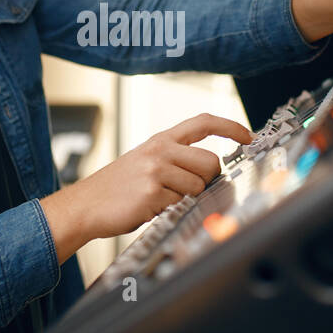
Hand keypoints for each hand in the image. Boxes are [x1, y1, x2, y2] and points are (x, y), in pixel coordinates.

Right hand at [39, 113, 251, 261]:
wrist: (85, 205)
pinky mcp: (152, 193)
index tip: (248, 135)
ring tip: (161, 198)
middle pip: (210, 161)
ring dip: (186, 198)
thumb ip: (175, 158)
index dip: (230, 127)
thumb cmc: (117, 187)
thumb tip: (210, 170)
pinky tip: (150, 207)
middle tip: (187, 189)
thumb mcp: (144, 160)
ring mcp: (156, 171)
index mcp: (160, 139)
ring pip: (199, 186)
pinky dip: (170, 210)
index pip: (202, 122)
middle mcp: (160, 150)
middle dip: (207, 179)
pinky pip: (181, 204)